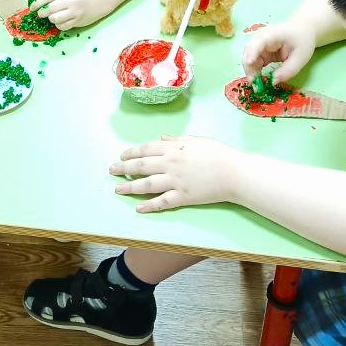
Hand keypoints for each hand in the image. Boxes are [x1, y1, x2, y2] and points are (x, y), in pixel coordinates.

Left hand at [31, 0, 111, 30]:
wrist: (98, 1)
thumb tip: (39, 3)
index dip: (38, 3)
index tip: (32, 8)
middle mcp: (72, 0)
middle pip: (51, 8)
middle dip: (43, 13)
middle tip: (41, 14)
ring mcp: (75, 12)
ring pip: (56, 19)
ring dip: (51, 19)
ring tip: (53, 17)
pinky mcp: (78, 21)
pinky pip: (62, 26)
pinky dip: (58, 25)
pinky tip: (61, 21)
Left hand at [110, 135, 248, 212]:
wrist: (233, 173)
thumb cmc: (217, 153)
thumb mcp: (196, 140)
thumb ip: (176, 139)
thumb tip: (161, 137)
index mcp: (173, 149)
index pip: (145, 149)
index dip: (131, 153)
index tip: (121, 156)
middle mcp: (169, 164)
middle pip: (140, 166)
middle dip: (123, 168)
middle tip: (112, 170)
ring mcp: (174, 181)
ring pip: (146, 185)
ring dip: (129, 187)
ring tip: (117, 189)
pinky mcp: (182, 197)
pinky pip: (161, 202)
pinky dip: (148, 206)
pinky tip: (138, 208)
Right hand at [241, 21, 316, 84]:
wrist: (303, 31)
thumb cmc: (303, 41)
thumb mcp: (300, 57)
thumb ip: (288, 70)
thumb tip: (273, 82)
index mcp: (273, 34)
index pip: (259, 42)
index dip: (252, 52)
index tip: (250, 63)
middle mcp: (262, 38)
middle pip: (249, 50)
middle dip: (249, 66)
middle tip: (254, 82)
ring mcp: (259, 44)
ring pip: (248, 57)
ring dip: (250, 71)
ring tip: (257, 84)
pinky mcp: (260, 51)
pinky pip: (253, 61)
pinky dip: (254, 71)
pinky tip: (258, 79)